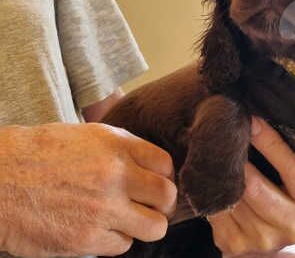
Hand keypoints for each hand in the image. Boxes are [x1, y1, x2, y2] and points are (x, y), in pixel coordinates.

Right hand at [0, 122, 176, 256]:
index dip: (165, 176)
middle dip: (163, 204)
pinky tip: (98, 229)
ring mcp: (103, 209)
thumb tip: (153, 165)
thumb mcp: (87, 135)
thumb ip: (123, 148)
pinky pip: (123, 246)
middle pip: (167, 197)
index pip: (166, 165)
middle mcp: (115, 175)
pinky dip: (115, 240)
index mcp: (117, 146)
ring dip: (143, 225)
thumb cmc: (38, 154)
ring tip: (127, 220)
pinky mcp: (86, 239)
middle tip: (151, 206)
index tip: (156, 183)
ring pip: (154, 227)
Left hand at [208, 118, 294, 256]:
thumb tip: (259, 119)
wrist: (271, 232)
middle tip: (228, 133)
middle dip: (239, 158)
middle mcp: (294, 229)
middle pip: (255, 187)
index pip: (292, 167)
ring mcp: (264, 241)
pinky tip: (214, 178)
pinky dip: (212, 190)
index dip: (270, 142)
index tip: (253, 119)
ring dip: (223, 174)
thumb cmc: (287, 191)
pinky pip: (216, 209)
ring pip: (233, 197)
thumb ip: (288, 153)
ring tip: (220, 153)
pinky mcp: (235, 245)